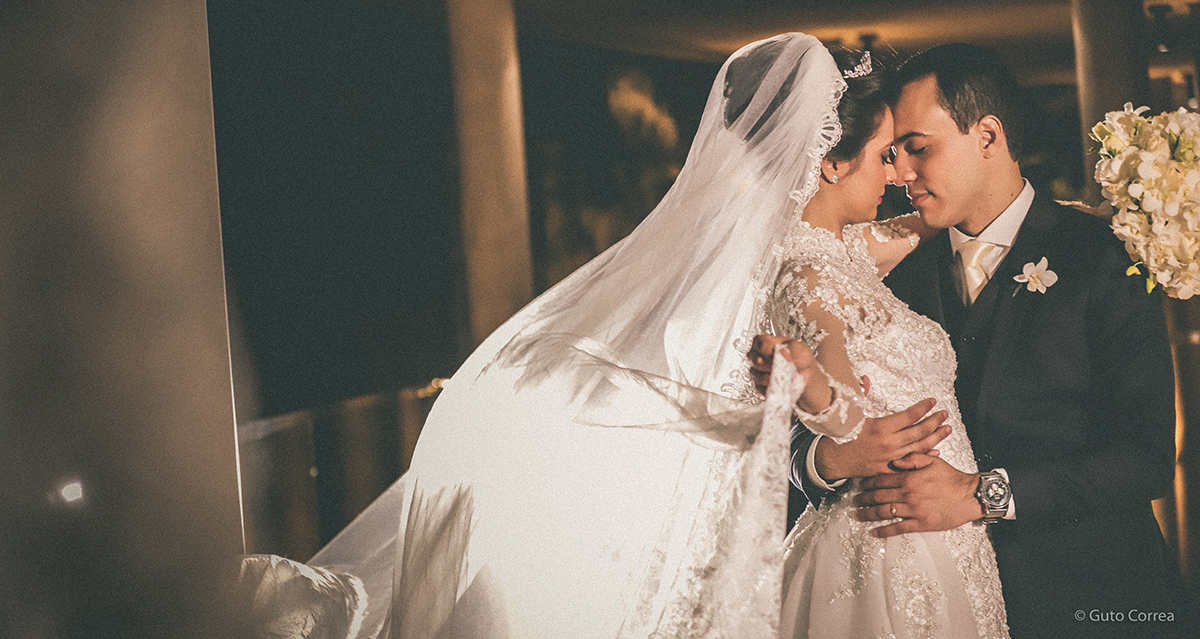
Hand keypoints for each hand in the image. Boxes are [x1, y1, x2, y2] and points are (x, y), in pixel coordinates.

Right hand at [747, 335, 831, 412]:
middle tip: (778, 366)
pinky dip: (770, 386)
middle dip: (766, 364)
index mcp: (770, 343)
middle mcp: (761, 355)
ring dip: (769, 376)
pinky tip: (780, 385)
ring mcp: (759, 371)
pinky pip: (758, 386)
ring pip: (754, 373)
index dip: (765, 349)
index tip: (775, 354)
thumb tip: (783, 351)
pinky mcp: (760, 385)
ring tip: (783, 378)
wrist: (808, 380)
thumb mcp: (802, 351)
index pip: (759, 341)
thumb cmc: (803, 361)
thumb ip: (793, 350)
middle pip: (752, 357)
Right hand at [813, 399, 950, 480]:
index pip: (909, 415)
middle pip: (919, 431)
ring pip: (920, 447)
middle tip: (944, 414)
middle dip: (935, 421)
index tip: (932, 401)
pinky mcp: (888, 469)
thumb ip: (862, 395)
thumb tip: (867, 380)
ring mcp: (890, 457)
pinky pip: (911, 462)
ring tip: (947, 429)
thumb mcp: (851, 413)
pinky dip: (925, 456)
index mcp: (880, 427)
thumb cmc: (840, 435)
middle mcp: (889, 443)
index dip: (923, 407)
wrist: (831, 459)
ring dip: (936, 437)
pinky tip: (936, 451)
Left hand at [852, 456, 981, 537]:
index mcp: (909, 478)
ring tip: (858, 515)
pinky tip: (874, 532)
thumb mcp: (933, 461)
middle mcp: (908, 494)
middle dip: (863, 499)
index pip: (881, 480)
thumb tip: (895, 460)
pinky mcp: (921, 524)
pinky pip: (898, 528)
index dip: (868, 483)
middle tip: (853, 501)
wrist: (970, 496)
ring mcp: (913, 510)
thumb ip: (912, 458)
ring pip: (884, 512)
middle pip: (878, 497)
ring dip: (868, 514)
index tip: (860, 485)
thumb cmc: (953, 478)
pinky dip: (884, 531)